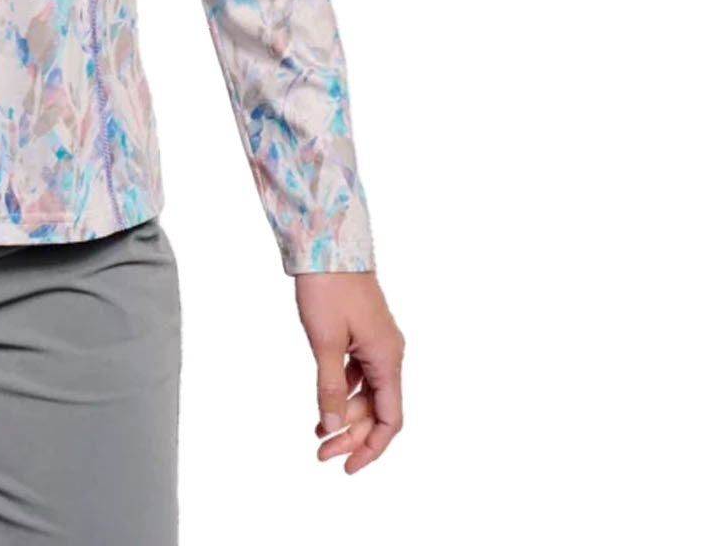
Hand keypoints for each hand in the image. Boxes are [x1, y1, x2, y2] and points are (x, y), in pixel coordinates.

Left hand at [294, 270, 403, 472]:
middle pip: (378, 409)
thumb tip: (332, 427)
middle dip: (351, 434)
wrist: (326, 242)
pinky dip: (342, 391)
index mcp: (387, 359)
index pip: (391, 419)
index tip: (348, 468)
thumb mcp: (324, 342)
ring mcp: (376, 342)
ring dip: (345, 414)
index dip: (372, 448)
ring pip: (367, 392)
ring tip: (317, 432)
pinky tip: (323, 402)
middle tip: (320, 452)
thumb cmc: (328, 288)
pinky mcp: (363, 332)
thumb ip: (329, 387)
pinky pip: (358, 373)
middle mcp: (389, 353)